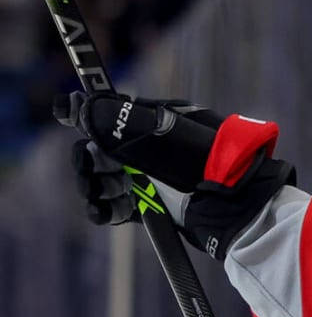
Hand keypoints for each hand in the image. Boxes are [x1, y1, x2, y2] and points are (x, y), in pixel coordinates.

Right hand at [56, 92, 291, 257]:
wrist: (241, 210)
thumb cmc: (209, 165)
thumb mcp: (162, 135)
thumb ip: (118, 120)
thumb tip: (78, 105)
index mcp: (160, 123)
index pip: (112, 114)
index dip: (87, 116)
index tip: (65, 116)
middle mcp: (154, 149)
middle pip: (102, 151)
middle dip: (89, 160)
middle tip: (89, 169)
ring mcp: (155, 179)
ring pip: (107, 179)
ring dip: (93, 185)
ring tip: (96, 193)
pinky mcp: (156, 206)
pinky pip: (120, 205)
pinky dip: (105, 208)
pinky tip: (100, 210)